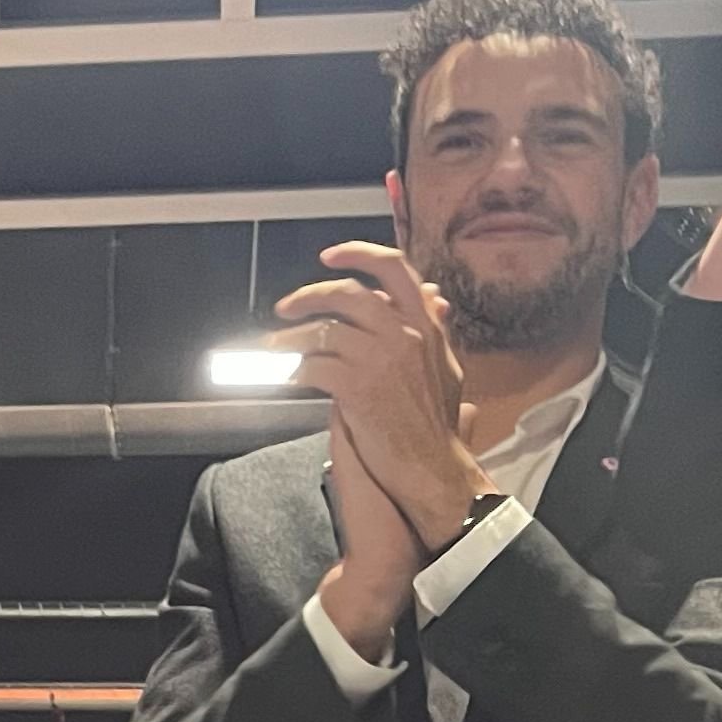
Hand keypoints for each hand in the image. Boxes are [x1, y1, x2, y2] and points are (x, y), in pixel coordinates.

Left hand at [298, 242, 479, 546]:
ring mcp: (381, 360)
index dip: (359, 254)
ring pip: (323, 332)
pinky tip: (285, 377)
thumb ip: (435, 329)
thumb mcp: (447, 366)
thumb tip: (433, 297)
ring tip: (273, 348)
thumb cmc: (437, 425)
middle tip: (286, 308)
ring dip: (291, 339)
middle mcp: (406, 335)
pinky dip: (293, 369)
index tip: (329, 257)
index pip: (395, 269)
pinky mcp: (358, 388)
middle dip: (310, 296)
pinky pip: (313, 366)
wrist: (433, 467)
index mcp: (426, 325)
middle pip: (348, 295)